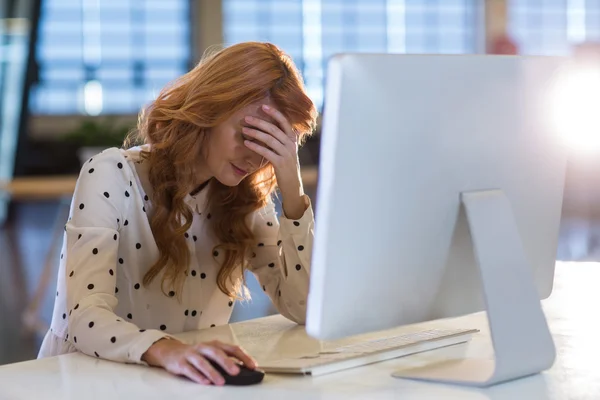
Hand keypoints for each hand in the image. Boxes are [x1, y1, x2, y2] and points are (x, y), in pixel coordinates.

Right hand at [142, 338, 257, 385]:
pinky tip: (205, 382)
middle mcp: (204, 348)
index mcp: (214, 345)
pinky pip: (190, 370)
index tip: (252, 365)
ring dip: (212, 372)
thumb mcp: (211, 354)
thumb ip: (225, 359)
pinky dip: (198, 376)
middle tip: (236, 372)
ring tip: (220, 382)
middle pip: (216, 353)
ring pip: (202, 362)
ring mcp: (192, 355)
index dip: (243, 356)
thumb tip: (243, 369)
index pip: (231, 348)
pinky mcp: (181, 363)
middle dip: (227, 363)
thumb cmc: (197, 354)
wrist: (171, 352)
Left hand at [242, 104, 306, 218]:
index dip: (274, 113)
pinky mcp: (280, 163)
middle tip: (247, 118)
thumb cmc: (287, 167)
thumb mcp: (287, 151)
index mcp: (292, 139)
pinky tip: (246, 143)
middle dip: (259, 122)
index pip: (284, 122)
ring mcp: (286, 154)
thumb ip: (282, 139)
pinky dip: (255, 146)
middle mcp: (291, 144)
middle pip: (274, 129)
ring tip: (244, 130)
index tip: (263, 106)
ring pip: (269, 139)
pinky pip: (266, 151)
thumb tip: (270, 128)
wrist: (293, 185)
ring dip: (255, 133)